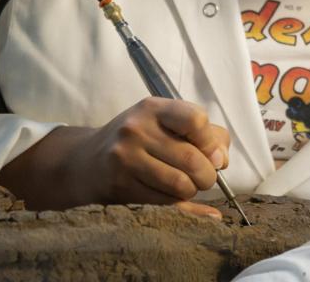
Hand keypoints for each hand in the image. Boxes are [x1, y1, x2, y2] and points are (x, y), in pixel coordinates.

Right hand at [69, 97, 229, 218]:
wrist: (86, 161)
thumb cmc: (138, 140)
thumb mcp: (164, 124)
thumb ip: (203, 135)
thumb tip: (222, 160)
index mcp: (153, 108)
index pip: (195, 120)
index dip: (211, 141)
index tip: (212, 153)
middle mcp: (137, 129)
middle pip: (193, 159)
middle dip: (208, 175)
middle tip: (204, 178)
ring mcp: (126, 157)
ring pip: (181, 184)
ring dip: (192, 190)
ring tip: (186, 185)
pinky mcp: (121, 185)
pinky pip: (165, 200)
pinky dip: (177, 201)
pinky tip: (171, 194)